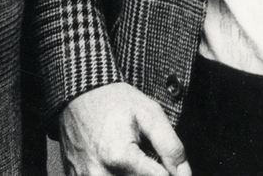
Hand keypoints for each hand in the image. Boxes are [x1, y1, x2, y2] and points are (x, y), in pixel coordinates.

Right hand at [58, 83, 190, 175]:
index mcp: (119, 158)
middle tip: (143, 151)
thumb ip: (170, 147)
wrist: (78, 95)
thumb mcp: (150, 114)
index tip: (166, 161)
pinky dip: (117, 175)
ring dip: (134, 174)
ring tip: (131, 156)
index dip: (170, 171)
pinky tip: (118, 163)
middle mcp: (99, 175)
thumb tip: (184, 175)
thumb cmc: (114, 101)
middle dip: (150, 172)